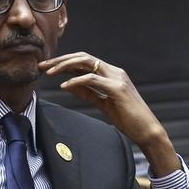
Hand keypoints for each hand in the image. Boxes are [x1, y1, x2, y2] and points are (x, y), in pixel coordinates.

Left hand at [39, 52, 179, 176]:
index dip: (64, 62)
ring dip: (65, 66)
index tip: (47, 67)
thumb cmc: (126, 117)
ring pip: (87, 63)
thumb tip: (68, 84)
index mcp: (111, 73)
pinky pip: (92, 79)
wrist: (146, 130)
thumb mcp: (101, 102)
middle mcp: (114, 71)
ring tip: (49, 73)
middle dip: (60, 60)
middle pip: (83, 57)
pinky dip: (76, 80)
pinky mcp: (117, 89)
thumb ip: (86, 92)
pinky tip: (64, 86)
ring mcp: (117, 78)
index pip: (84, 61)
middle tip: (43, 66)